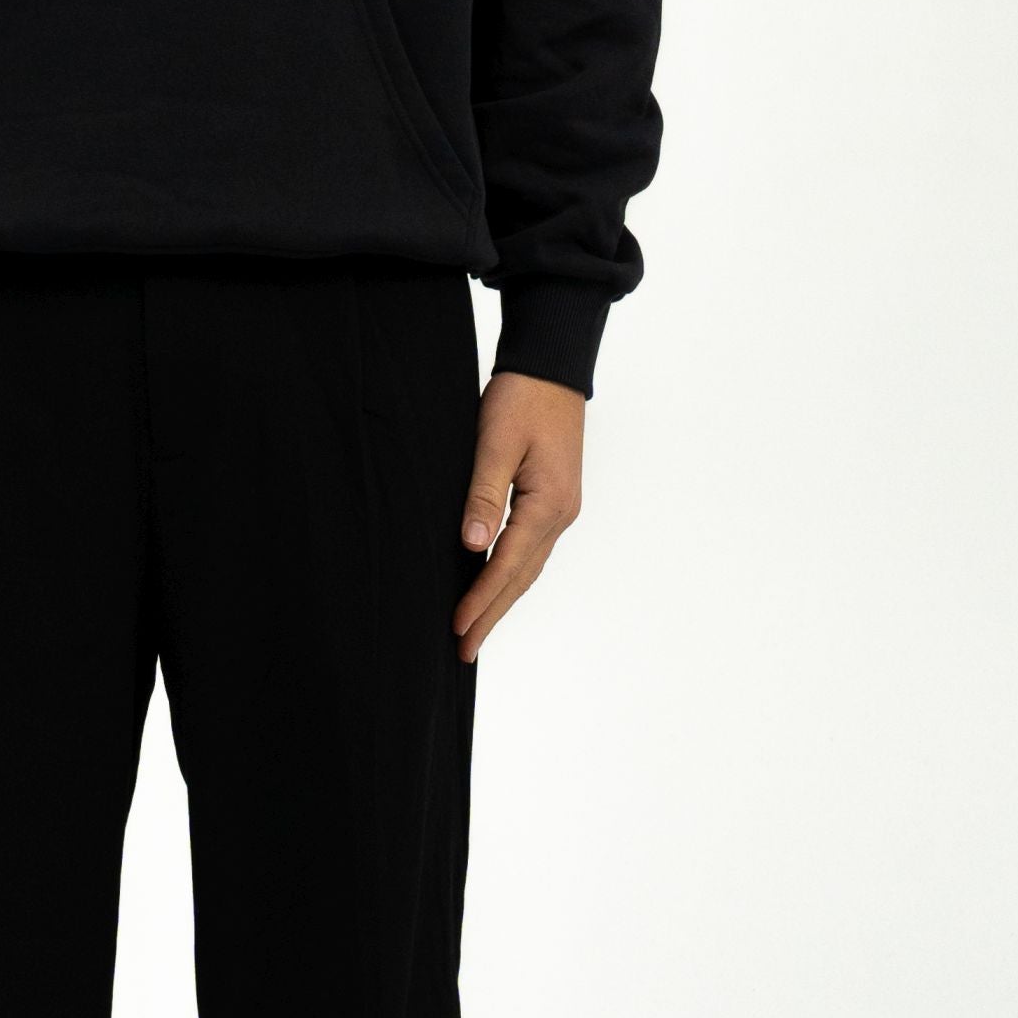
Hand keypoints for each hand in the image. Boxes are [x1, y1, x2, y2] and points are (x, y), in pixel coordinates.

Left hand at [452, 370, 585, 660]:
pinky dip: (512, 574)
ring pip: (529, 568)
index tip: (456, 628)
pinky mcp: (554, 500)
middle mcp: (560, 514)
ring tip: (476, 629)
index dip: (480, 599)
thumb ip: (483, 495)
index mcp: (548, 504)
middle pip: (522, 577)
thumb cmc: (522, 398)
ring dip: (502, 600)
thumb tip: (472, 546)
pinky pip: (531, 550)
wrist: (553, 367)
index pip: (507, 565)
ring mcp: (561, 509)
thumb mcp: (496, 443)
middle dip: (491, 615)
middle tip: (464, 650)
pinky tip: (495, 584)